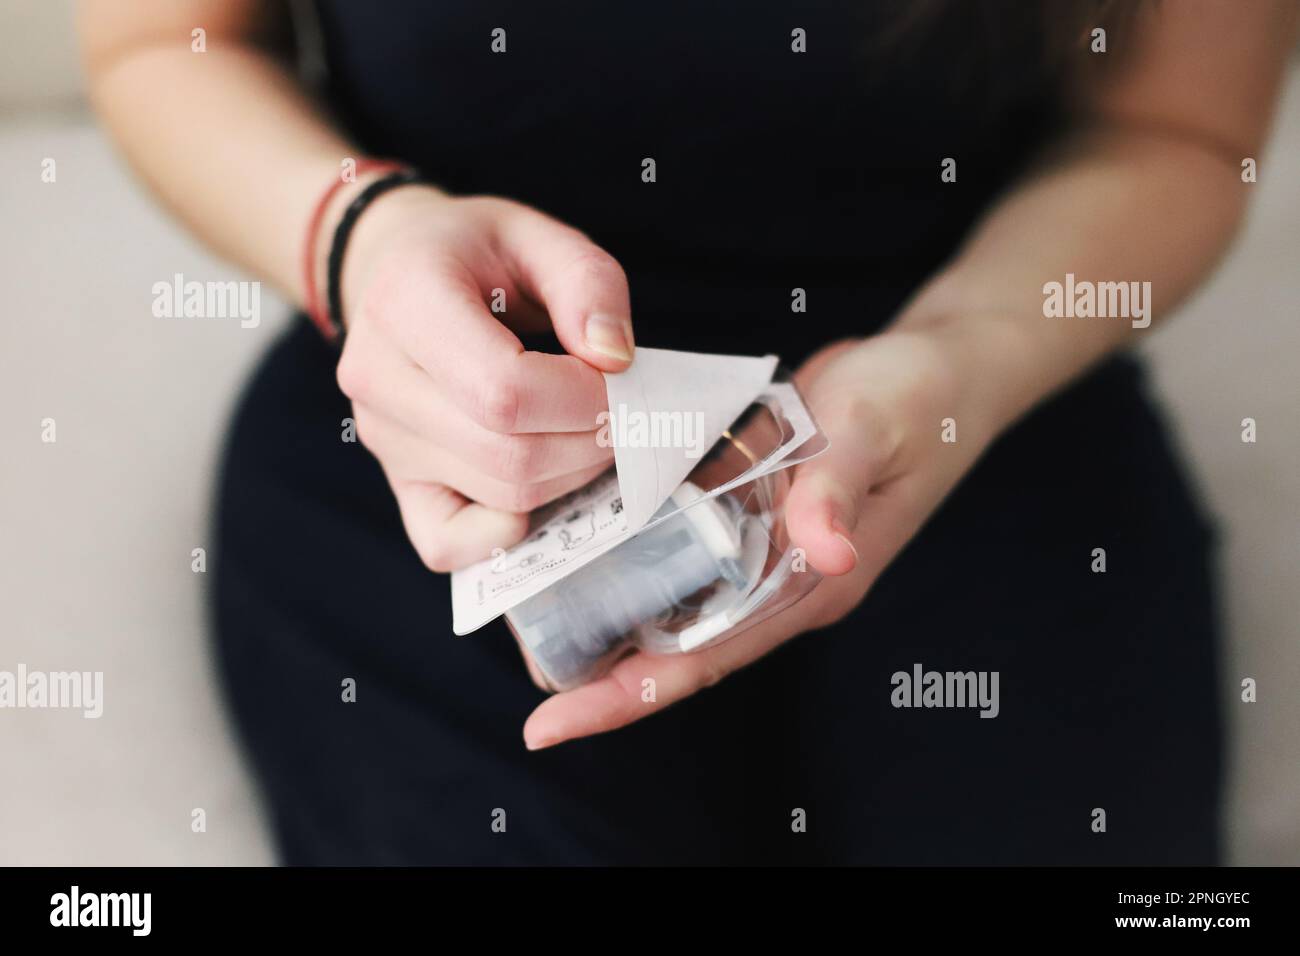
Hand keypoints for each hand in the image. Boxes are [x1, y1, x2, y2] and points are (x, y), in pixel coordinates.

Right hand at [334, 186, 635, 570]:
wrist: (397, 273)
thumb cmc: (474, 255)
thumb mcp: (538, 236)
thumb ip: (588, 283)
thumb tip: (615, 360)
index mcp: (406, 301)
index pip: (504, 390)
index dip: (582, 400)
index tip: (618, 378)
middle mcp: (377, 376)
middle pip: (509, 455)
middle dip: (588, 441)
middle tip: (619, 409)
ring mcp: (381, 438)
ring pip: (500, 496)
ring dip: (568, 473)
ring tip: (584, 427)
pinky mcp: (396, 480)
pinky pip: (448, 544)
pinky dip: (508, 531)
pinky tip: (540, 483)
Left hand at [521, 326, 1006, 748]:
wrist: (936, 369)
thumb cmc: (918, 402)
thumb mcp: (876, 431)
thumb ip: (841, 488)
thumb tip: (823, 553)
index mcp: (808, 583)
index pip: (706, 656)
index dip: (631, 694)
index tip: (557, 723)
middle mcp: (779, 580)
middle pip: (678, 645)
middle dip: (603, 672)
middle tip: (529, 688)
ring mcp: (762, 548)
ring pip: (674, 600)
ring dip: (609, 614)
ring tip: (529, 619)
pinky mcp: (750, 510)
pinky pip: (684, 545)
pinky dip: (633, 553)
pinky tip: (581, 542)